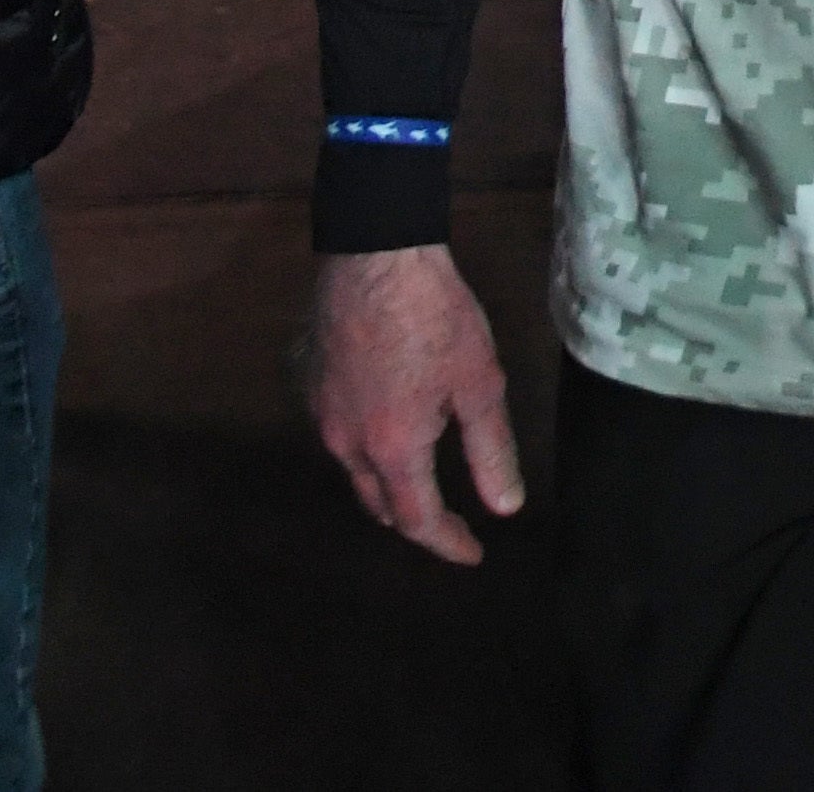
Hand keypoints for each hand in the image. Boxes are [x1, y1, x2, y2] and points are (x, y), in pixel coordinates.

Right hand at [307, 245, 524, 563]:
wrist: (376, 258)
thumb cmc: (436, 316)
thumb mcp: (480, 384)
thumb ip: (491, 452)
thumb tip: (505, 507)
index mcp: (392, 448)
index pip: (417, 520)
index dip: (447, 543)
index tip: (473, 555)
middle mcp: (346, 443)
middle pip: (380, 504)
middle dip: (416, 520)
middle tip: (453, 523)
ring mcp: (320, 415)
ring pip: (355, 473)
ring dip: (389, 487)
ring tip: (424, 485)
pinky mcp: (309, 387)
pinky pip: (339, 436)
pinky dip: (367, 450)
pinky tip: (390, 431)